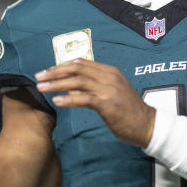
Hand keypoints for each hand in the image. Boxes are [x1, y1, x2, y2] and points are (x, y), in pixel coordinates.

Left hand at [35, 59, 155, 147]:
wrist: (147, 124)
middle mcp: (108, 76)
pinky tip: (57, 100)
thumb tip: (70, 85)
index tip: (48, 71)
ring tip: (41, 88)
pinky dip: (69, 98)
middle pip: (76, 68)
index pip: (81, 62)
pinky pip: (84, 98)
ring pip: (77, 81)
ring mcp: (108, 89)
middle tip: (39, 76)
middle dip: (55, 71)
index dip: (62, 65)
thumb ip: (94, 86)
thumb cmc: (128, 111)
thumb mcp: (112, 92)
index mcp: (110, 71)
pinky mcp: (107, 103)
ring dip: (56, 84)